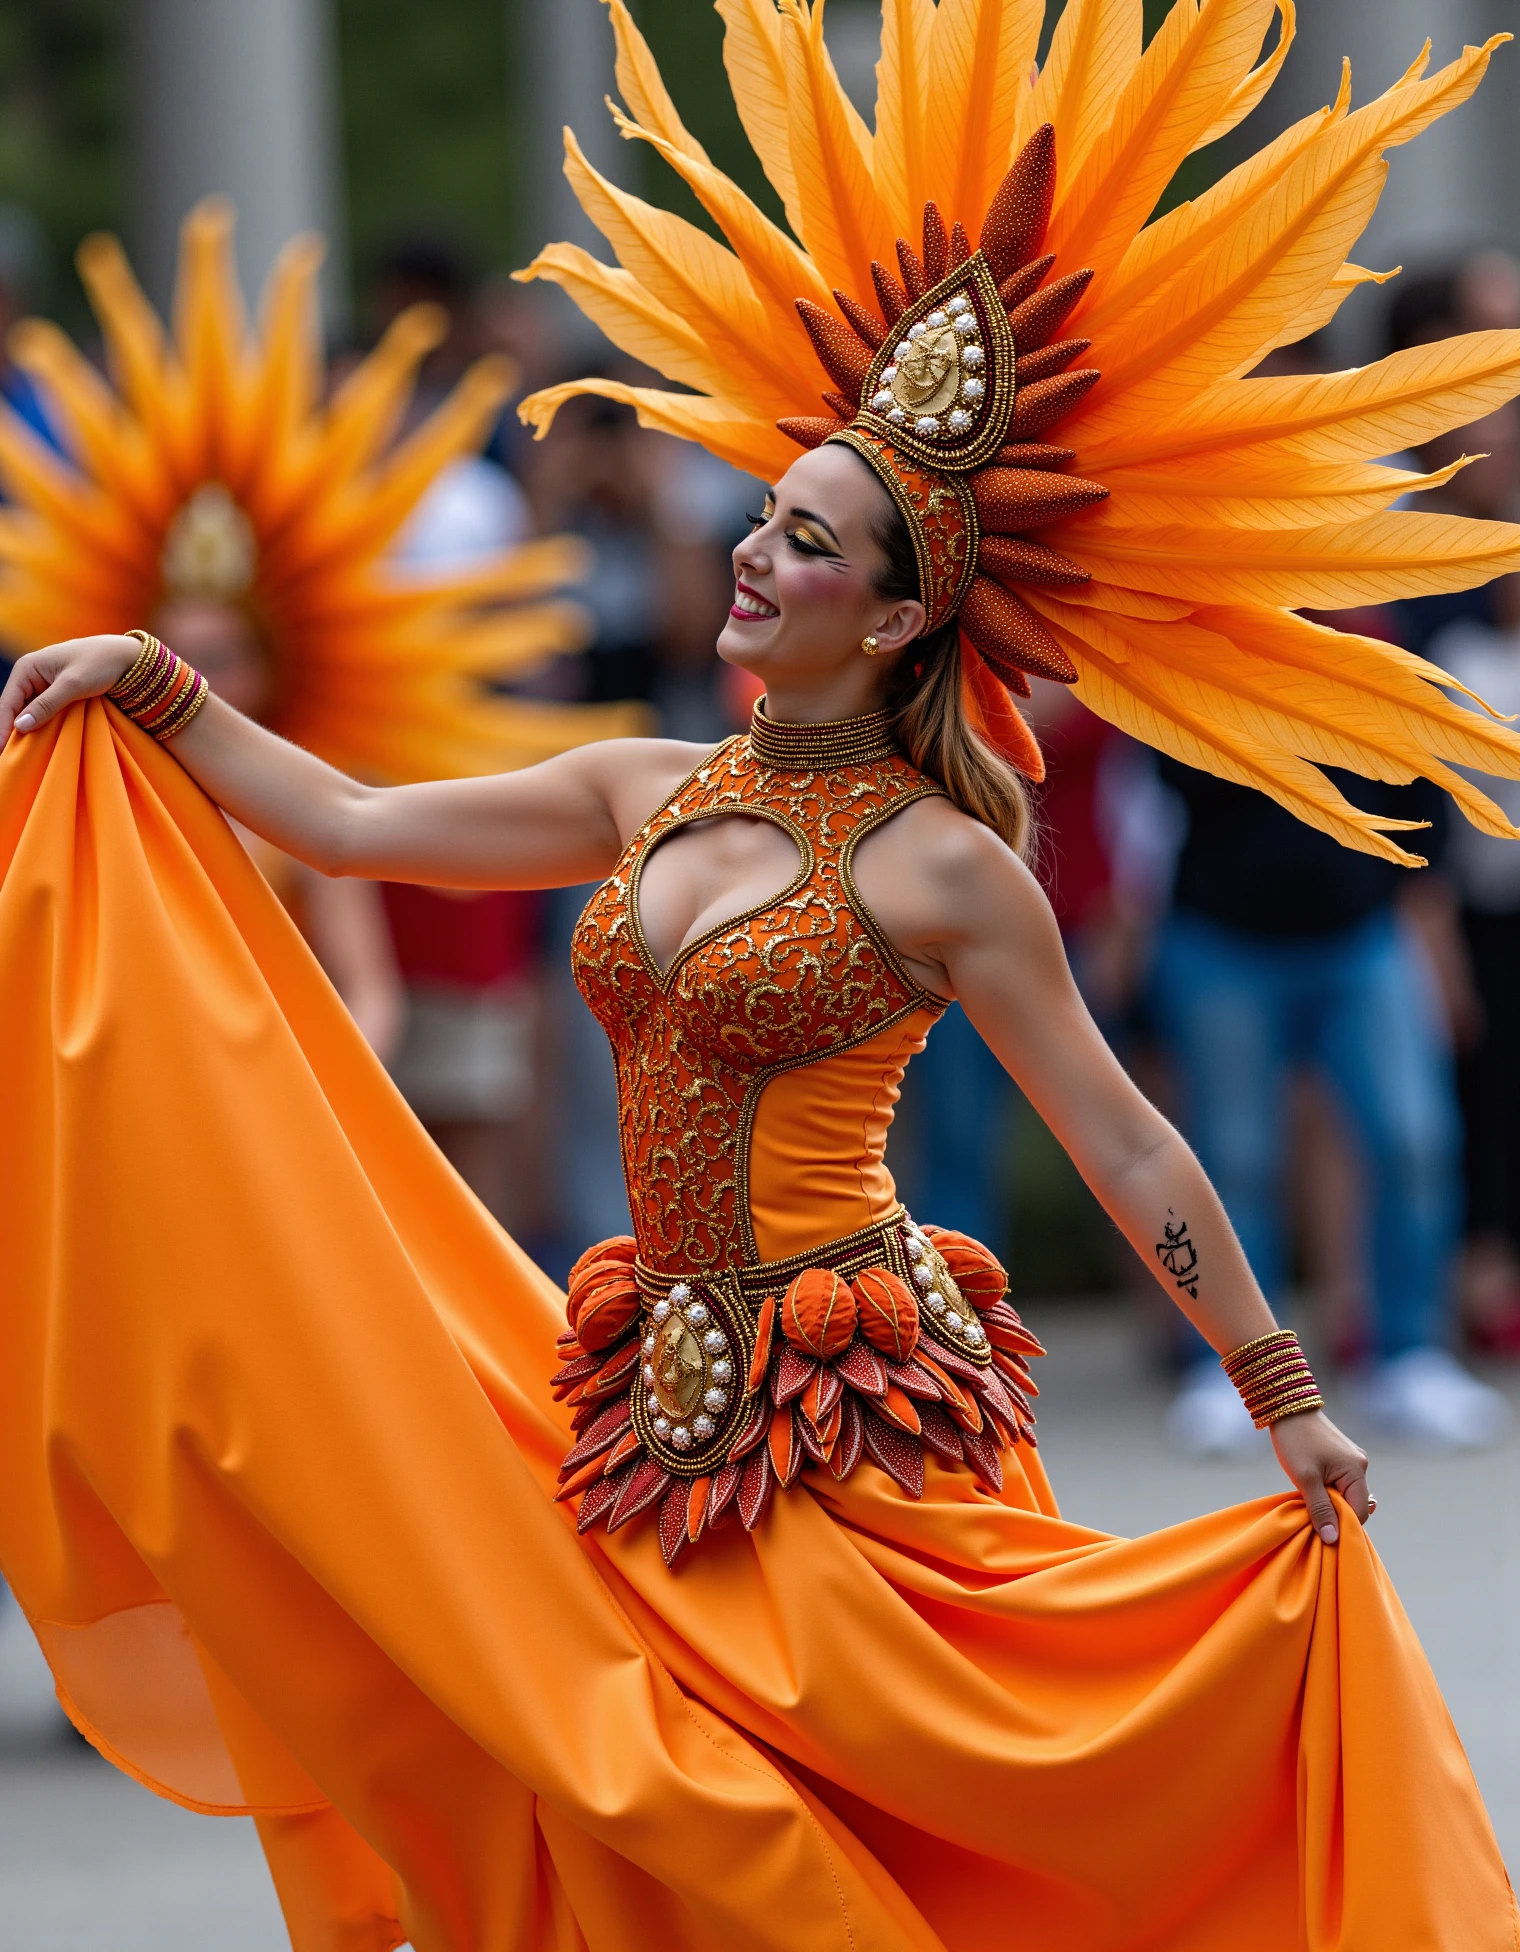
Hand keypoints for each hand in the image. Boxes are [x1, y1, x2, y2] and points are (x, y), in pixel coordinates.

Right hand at [0, 634, 140, 746]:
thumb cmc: (99, 663)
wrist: (125, 656)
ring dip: (26, 732)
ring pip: (28, 713)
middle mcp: (29, 676)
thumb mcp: (73, 685)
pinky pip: (42, 713)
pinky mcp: (55, 694)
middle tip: (6, 757)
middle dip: (10, 732)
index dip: (2, 729)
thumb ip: (46, 705)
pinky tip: (39, 744)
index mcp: (27, 668)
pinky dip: (41, 727)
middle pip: (13, 710)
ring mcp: (42, 685)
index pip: (6, 703)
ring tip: (19, 755)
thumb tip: (20, 726)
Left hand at [1270, 1407, 1371, 1544]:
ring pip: (1346, 1494)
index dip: (1343, 1527)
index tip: (1323, 1535)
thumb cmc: (1295, 1441)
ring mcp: (1352, 1461)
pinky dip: (1329, 1492)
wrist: (1287, 1408)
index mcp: (1357, 1471)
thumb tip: (1333, 1539)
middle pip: (1355, 1505)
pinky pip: (1341, 1484)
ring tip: (1310, 1505)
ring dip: (1330, 1503)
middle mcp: (1360, 1466)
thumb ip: (1320, 1509)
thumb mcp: (1305, 1479)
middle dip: (1336, 1516)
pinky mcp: (1341, 1458)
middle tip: (1313, 1521)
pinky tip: (1313, 1493)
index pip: (1359, 1513)